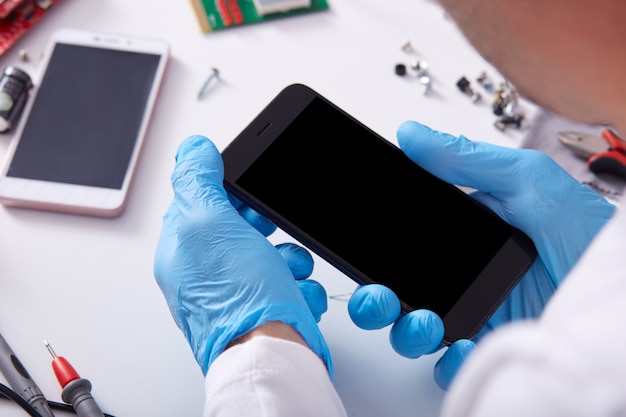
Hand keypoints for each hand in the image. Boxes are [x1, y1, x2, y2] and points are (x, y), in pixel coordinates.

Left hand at [154, 135, 331, 374]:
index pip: (201, 203)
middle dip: (267, 227)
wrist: (271, 356)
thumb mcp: (210, 223)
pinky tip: (296, 294)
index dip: (229, 194)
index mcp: (183, 251)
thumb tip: (193, 149)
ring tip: (290, 270)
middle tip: (270, 233)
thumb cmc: (237, 299)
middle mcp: (205, 274)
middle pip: (240, 228)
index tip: (248, 196)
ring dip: (290, 257)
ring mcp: (236, 294)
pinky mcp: (265, 310)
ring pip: (270, 255)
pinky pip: (287, 284)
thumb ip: (197, 181)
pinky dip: (299, 286)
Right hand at [348, 121, 614, 389]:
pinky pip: (453, 363)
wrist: (622, 285)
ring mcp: (478, 313)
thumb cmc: (585, 232)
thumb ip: (467, 159)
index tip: (362, 250)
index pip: (405, 243)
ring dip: (407, 330)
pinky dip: (448, 362)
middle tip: (379, 298)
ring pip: (417, 330)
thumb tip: (411, 134)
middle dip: (378, 300)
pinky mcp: (493, 346)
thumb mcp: (527, 183)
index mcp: (463, 237)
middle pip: (400, 292)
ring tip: (426, 323)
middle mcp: (465, 275)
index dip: (378, 251)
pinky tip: (461, 349)